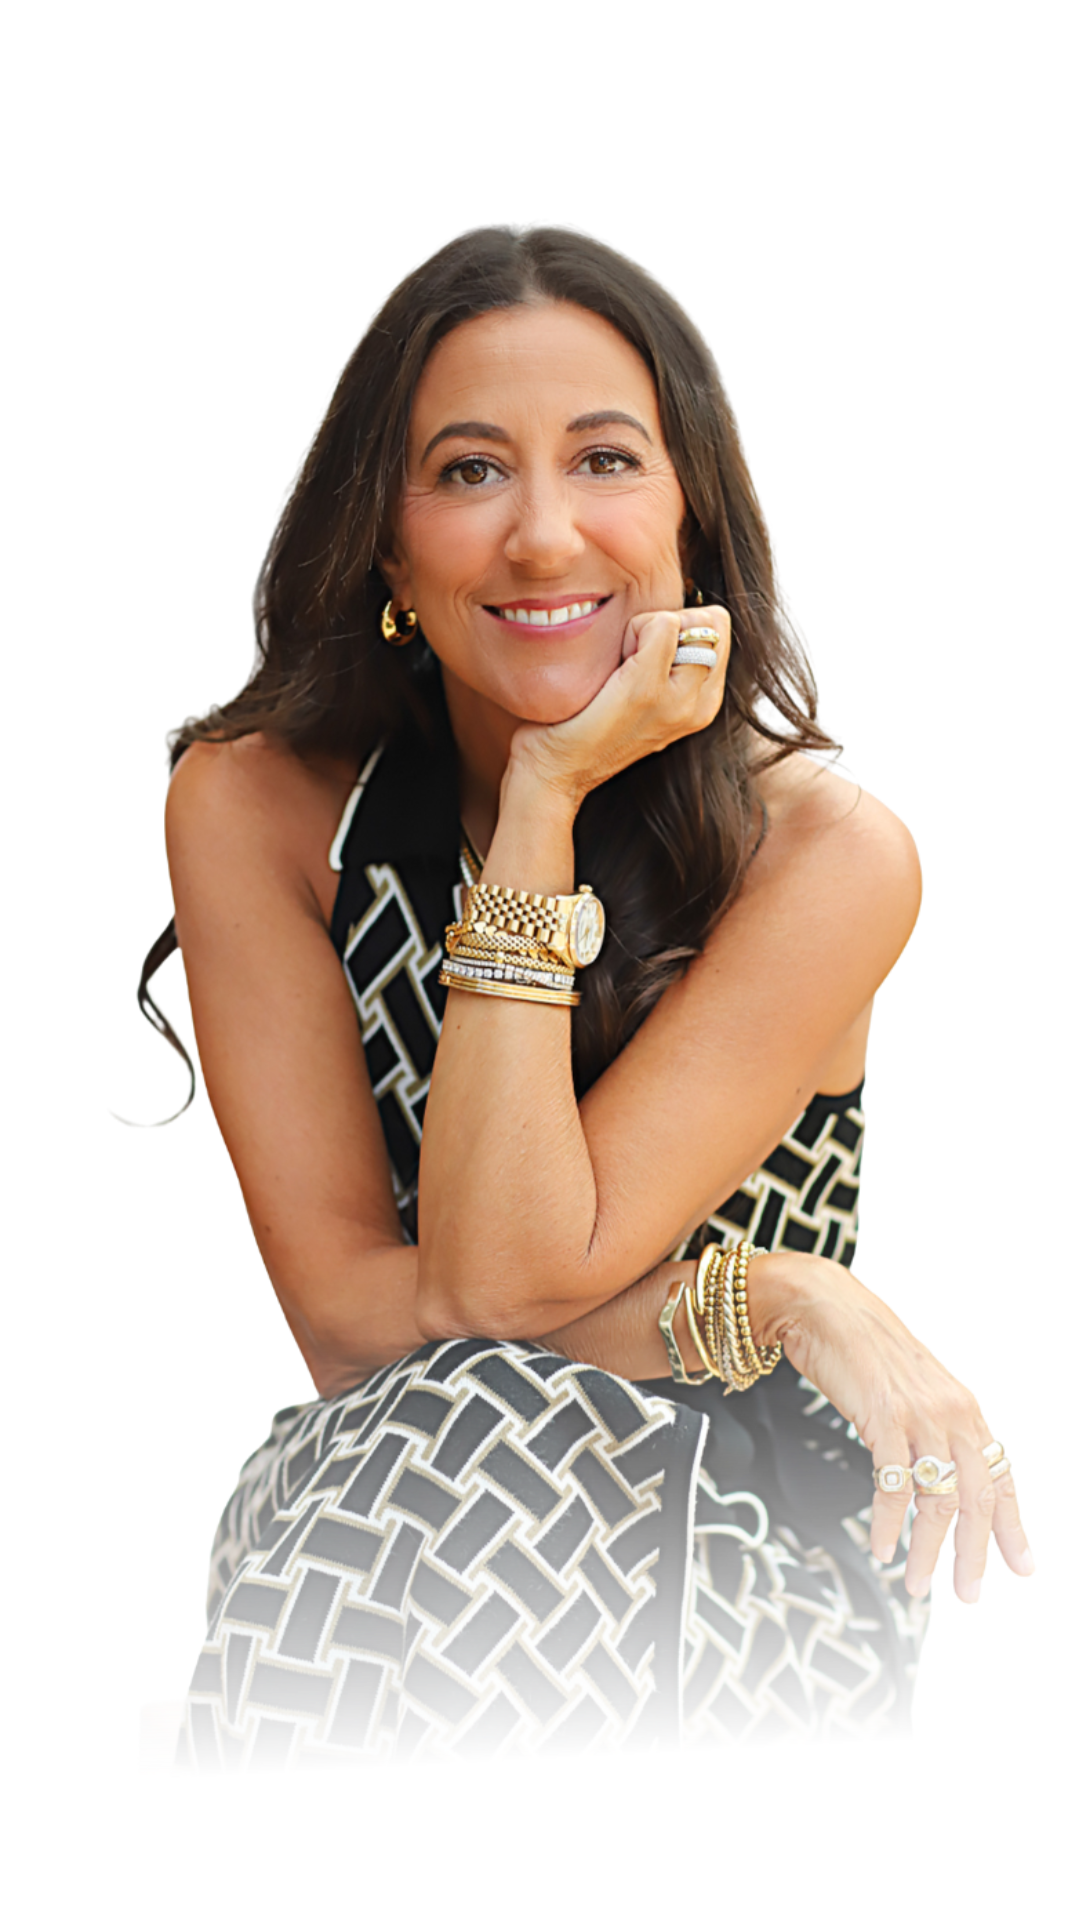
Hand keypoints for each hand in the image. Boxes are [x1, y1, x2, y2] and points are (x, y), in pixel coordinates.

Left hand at [507, 604, 731, 806]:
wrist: (556, 773)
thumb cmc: (586, 726)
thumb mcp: (643, 694)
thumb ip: (667, 661)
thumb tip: (670, 618)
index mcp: (704, 704)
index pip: (718, 630)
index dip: (681, 628)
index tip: (643, 660)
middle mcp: (701, 705)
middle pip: (714, 623)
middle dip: (672, 623)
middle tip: (632, 660)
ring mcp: (679, 700)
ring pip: (692, 622)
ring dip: (650, 628)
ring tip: (622, 667)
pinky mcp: (647, 690)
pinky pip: (663, 624)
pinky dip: (632, 629)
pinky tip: (610, 668)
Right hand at [763, 1254, 1031, 1602]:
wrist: (827, 1308)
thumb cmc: (867, 1350)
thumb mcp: (918, 1391)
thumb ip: (938, 1432)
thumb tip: (947, 1484)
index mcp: (968, 1410)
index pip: (1002, 1482)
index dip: (1012, 1531)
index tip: (1019, 1570)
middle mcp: (953, 1413)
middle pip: (977, 1500)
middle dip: (971, 1556)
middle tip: (963, 1593)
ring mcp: (920, 1416)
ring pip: (938, 1500)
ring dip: (927, 1550)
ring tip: (915, 1581)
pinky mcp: (883, 1417)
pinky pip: (892, 1484)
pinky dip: (887, 1523)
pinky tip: (880, 1544)